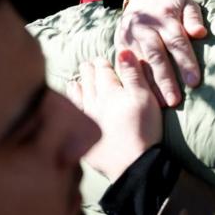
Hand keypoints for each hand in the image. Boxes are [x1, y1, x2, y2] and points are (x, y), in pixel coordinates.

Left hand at [67, 51, 162, 179]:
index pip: (104, 72)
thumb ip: (134, 74)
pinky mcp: (83, 139)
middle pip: (89, 83)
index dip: (102, 64)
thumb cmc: (143, 128)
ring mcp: (86, 121)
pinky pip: (72, 120)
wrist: (133, 164)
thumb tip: (123, 50)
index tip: (100, 59)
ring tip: (75, 82)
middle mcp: (93, 103)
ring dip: (77, 89)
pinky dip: (71, 110)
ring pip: (78, 99)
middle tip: (86, 64)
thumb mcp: (145, 97)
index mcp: (110, 92)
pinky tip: (70, 109)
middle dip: (88, 73)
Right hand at [117, 0, 206, 106]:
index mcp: (164, 17)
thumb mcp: (185, 0)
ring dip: (150, 85)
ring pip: (141, 64)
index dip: (186, 62)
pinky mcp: (120, 45)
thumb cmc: (170, 2)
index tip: (194, 82)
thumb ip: (192, 17)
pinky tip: (143, 96)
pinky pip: (127, 66)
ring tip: (161, 104)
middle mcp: (145, 28)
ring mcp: (130, 37)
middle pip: (156, 56)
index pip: (177, 42)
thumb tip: (200, 33)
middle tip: (175, 100)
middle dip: (166, 80)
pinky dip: (135, 81)